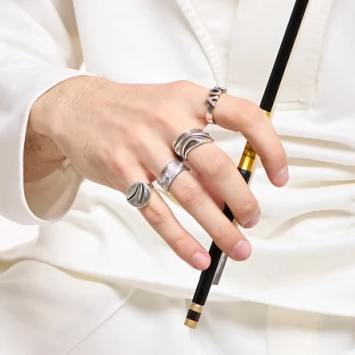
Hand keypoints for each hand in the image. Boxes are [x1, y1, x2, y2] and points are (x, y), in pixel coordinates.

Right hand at [26, 77, 287, 270]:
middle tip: (252, 219)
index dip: (268, 146)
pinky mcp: (122, 172)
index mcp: (188, 98)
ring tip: (237, 246)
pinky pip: (157, 213)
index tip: (279, 174)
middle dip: (241, 200)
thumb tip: (233, 190)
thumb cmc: (132, 111)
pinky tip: (197, 256)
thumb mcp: (170, 111)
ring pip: (190, 194)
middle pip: (216, 164)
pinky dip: (181, 240)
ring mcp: (142, 146)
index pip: (243, 116)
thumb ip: (200, 146)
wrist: (75, 108)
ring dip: (218, 226)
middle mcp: (167, 119)